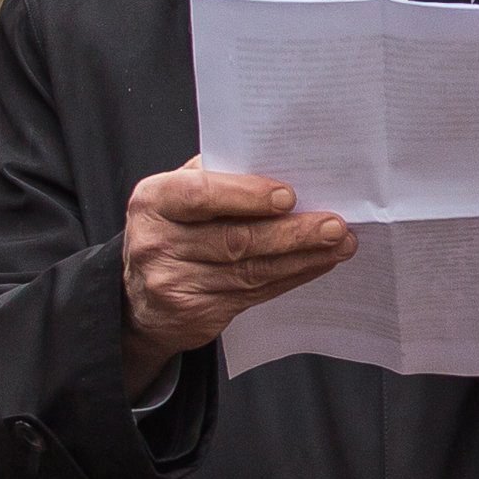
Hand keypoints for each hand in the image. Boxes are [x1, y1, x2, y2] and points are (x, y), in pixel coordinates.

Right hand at [119, 156, 353, 384]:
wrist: (139, 297)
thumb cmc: (172, 228)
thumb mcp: (178, 193)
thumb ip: (219, 176)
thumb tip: (283, 164)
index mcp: (153, 200)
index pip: (200, 195)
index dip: (246, 195)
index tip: (288, 196)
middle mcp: (157, 243)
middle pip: (234, 239)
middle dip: (292, 232)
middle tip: (334, 224)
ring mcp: (174, 283)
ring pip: (250, 270)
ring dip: (302, 256)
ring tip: (340, 243)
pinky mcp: (195, 313)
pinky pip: (253, 293)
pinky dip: (291, 276)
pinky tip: (318, 263)